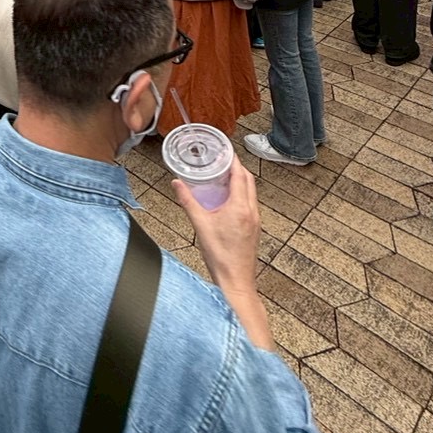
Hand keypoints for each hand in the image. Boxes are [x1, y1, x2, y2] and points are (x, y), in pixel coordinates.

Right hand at [172, 158, 260, 299]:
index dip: (233, 160)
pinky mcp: (254, 229)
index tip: (226, 150)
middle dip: (237, 168)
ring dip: (241, 181)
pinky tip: (228, 200)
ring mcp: (255, 221)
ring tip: (224, 177)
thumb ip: (188, 202)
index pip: (240, 175)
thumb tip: (177, 184)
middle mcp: (251, 211)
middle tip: (223, 161)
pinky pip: (250, 204)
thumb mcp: (200, 225)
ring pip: (251, 192)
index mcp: (240, 207)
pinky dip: (242, 195)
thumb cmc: (221, 258)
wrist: (236, 281)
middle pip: (248, 181)